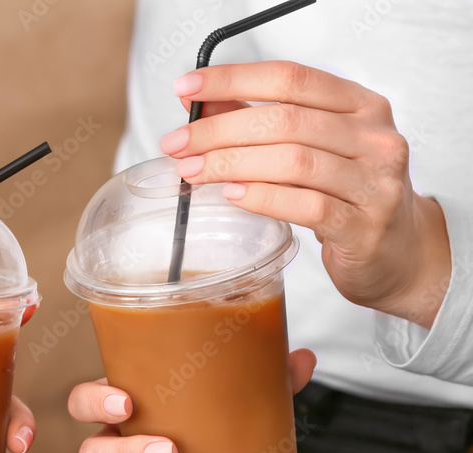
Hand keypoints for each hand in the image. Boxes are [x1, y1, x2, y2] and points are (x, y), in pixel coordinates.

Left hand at [162, 61, 449, 327]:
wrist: (396, 252)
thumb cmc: (346, 195)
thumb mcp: (310, 148)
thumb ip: (257, 121)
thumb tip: (198, 102)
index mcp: (360, 105)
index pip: (291, 78)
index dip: (233, 80)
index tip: (186, 89)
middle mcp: (374, 137)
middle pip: (286, 120)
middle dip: (220, 131)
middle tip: (178, 144)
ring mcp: (374, 182)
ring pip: (293, 161)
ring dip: (232, 164)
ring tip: (193, 172)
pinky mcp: (363, 226)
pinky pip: (306, 206)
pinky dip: (262, 198)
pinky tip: (232, 195)